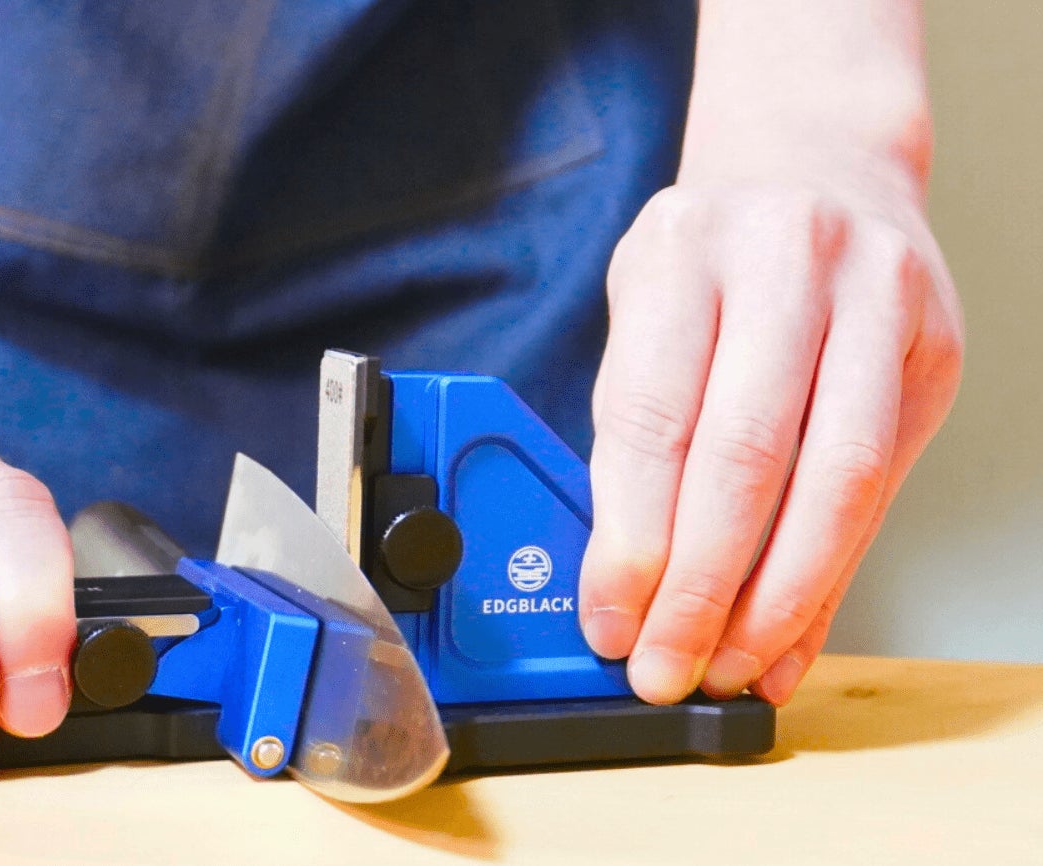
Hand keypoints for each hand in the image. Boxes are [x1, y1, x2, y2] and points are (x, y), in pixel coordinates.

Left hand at [579, 179, 961, 704]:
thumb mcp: (645, 313)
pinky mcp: (932, 345)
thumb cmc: (713, 258)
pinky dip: (832, 574)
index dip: (630, 536)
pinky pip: (882, 484)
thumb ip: (637, 434)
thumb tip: (627, 584)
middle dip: (702, 587)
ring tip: (730, 665)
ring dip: (778, 598)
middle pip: (747, 456)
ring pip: (836, 479)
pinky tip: (792, 634)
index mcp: (688, 250)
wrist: (819, 168)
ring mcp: (876, 296)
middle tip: (665, 666)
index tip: (609, 619)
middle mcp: (788, 261)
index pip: (654, 417)